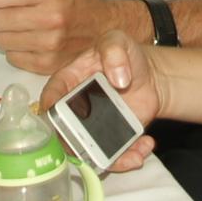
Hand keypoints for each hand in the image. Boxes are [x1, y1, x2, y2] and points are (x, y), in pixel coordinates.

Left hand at [0, 0, 141, 74]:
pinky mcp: (46, 65)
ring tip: (21, 25)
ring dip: (5, 32)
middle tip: (7, 10)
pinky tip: (29, 39)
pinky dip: (16, 48)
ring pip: (0, 40)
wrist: (103, 27)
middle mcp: (51, 18)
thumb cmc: (73, 2)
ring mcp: (49, 44)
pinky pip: (12, 57)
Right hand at [38, 31, 164, 172]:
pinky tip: (145, 147)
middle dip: (77, 143)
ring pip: (89, 152)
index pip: (52, 93)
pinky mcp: (110, 139)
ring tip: (134, 155)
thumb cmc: (127, 56)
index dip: (50, 104)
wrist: (151, 76)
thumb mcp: (118, 42)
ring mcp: (92, 126)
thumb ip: (114, 51)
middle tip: (97, 144)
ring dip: (109, 159)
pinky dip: (128, 158)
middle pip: (64, 131)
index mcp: (70, 80)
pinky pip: (112, 156)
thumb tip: (118, 78)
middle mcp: (76, 108)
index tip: (55, 111)